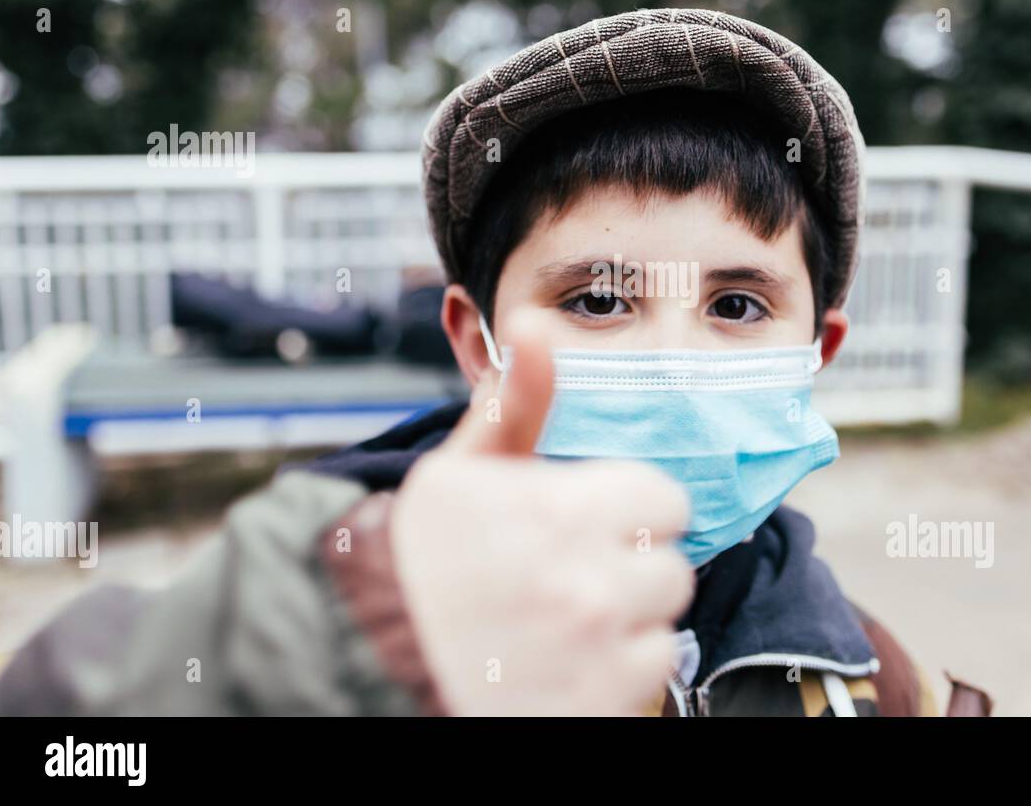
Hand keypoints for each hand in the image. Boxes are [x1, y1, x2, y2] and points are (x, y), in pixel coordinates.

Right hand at [390, 309, 693, 714]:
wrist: (360, 660)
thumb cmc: (414, 562)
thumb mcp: (460, 472)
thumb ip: (515, 404)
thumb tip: (538, 321)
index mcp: (563, 514)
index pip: (666, 501)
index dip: (629, 510)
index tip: (590, 524)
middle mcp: (589, 587)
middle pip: (669, 570)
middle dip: (627, 571)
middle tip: (567, 580)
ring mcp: (594, 660)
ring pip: (661, 631)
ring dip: (624, 629)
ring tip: (561, 627)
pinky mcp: (593, 710)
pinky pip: (645, 685)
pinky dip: (611, 680)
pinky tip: (560, 667)